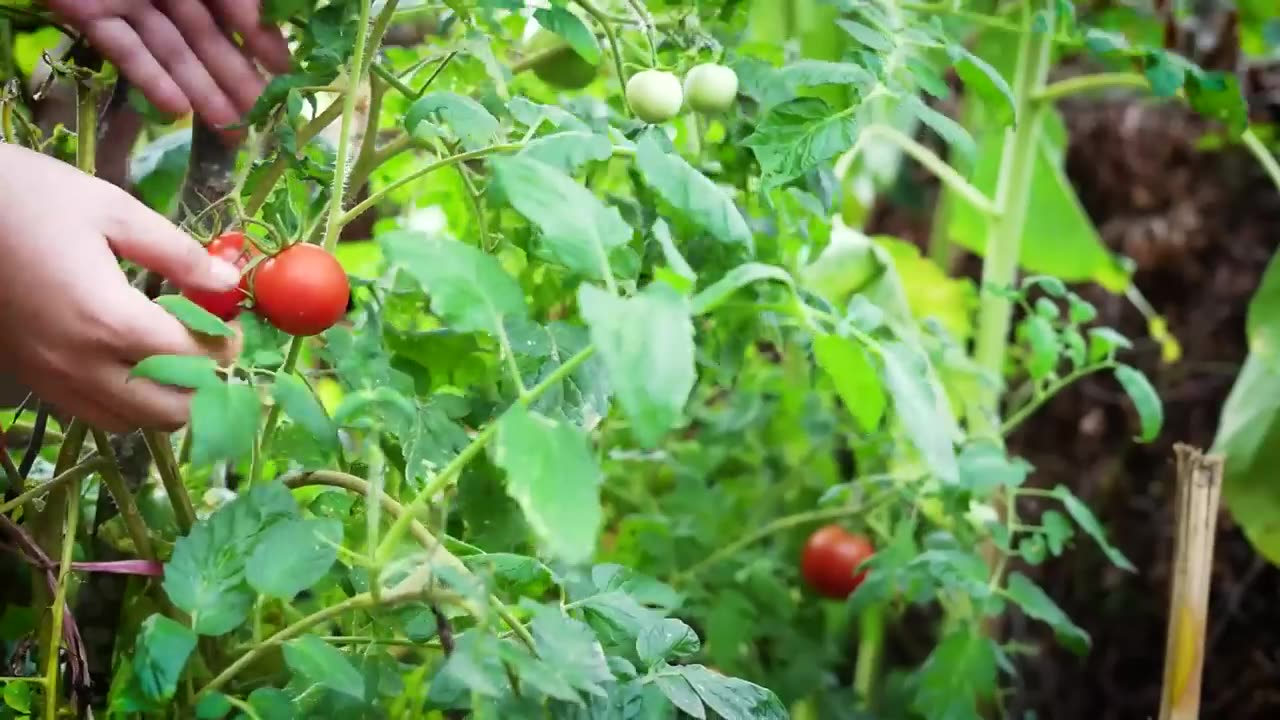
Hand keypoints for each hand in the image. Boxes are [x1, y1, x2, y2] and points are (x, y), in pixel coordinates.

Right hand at [0, 145, 242, 431]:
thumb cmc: (29, 198)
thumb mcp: (113, 210)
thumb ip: (177, 255)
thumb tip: (229, 284)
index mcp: (109, 319)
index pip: (193, 361)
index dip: (228, 349)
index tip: (238, 327)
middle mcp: (81, 362)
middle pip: (168, 412)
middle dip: (205, 387)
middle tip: (214, 348)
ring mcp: (51, 377)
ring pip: (130, 422)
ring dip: (166, 400)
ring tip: (176, 356)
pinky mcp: (30, 378)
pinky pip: (92, 413)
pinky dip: (126, 402)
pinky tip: (133, 361)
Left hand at [48, 0, 290, 127]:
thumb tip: (263, 21)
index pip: (237, 12)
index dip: (264, 44)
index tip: (288, 79)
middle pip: (207, 40)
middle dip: (236, 81)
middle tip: (263, 122)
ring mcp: (128, 2)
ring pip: (171, 51)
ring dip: (200, 91)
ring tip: (229, 132)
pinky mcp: (88, 13)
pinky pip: (122, 47)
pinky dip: (148, 78)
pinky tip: (176, 110)